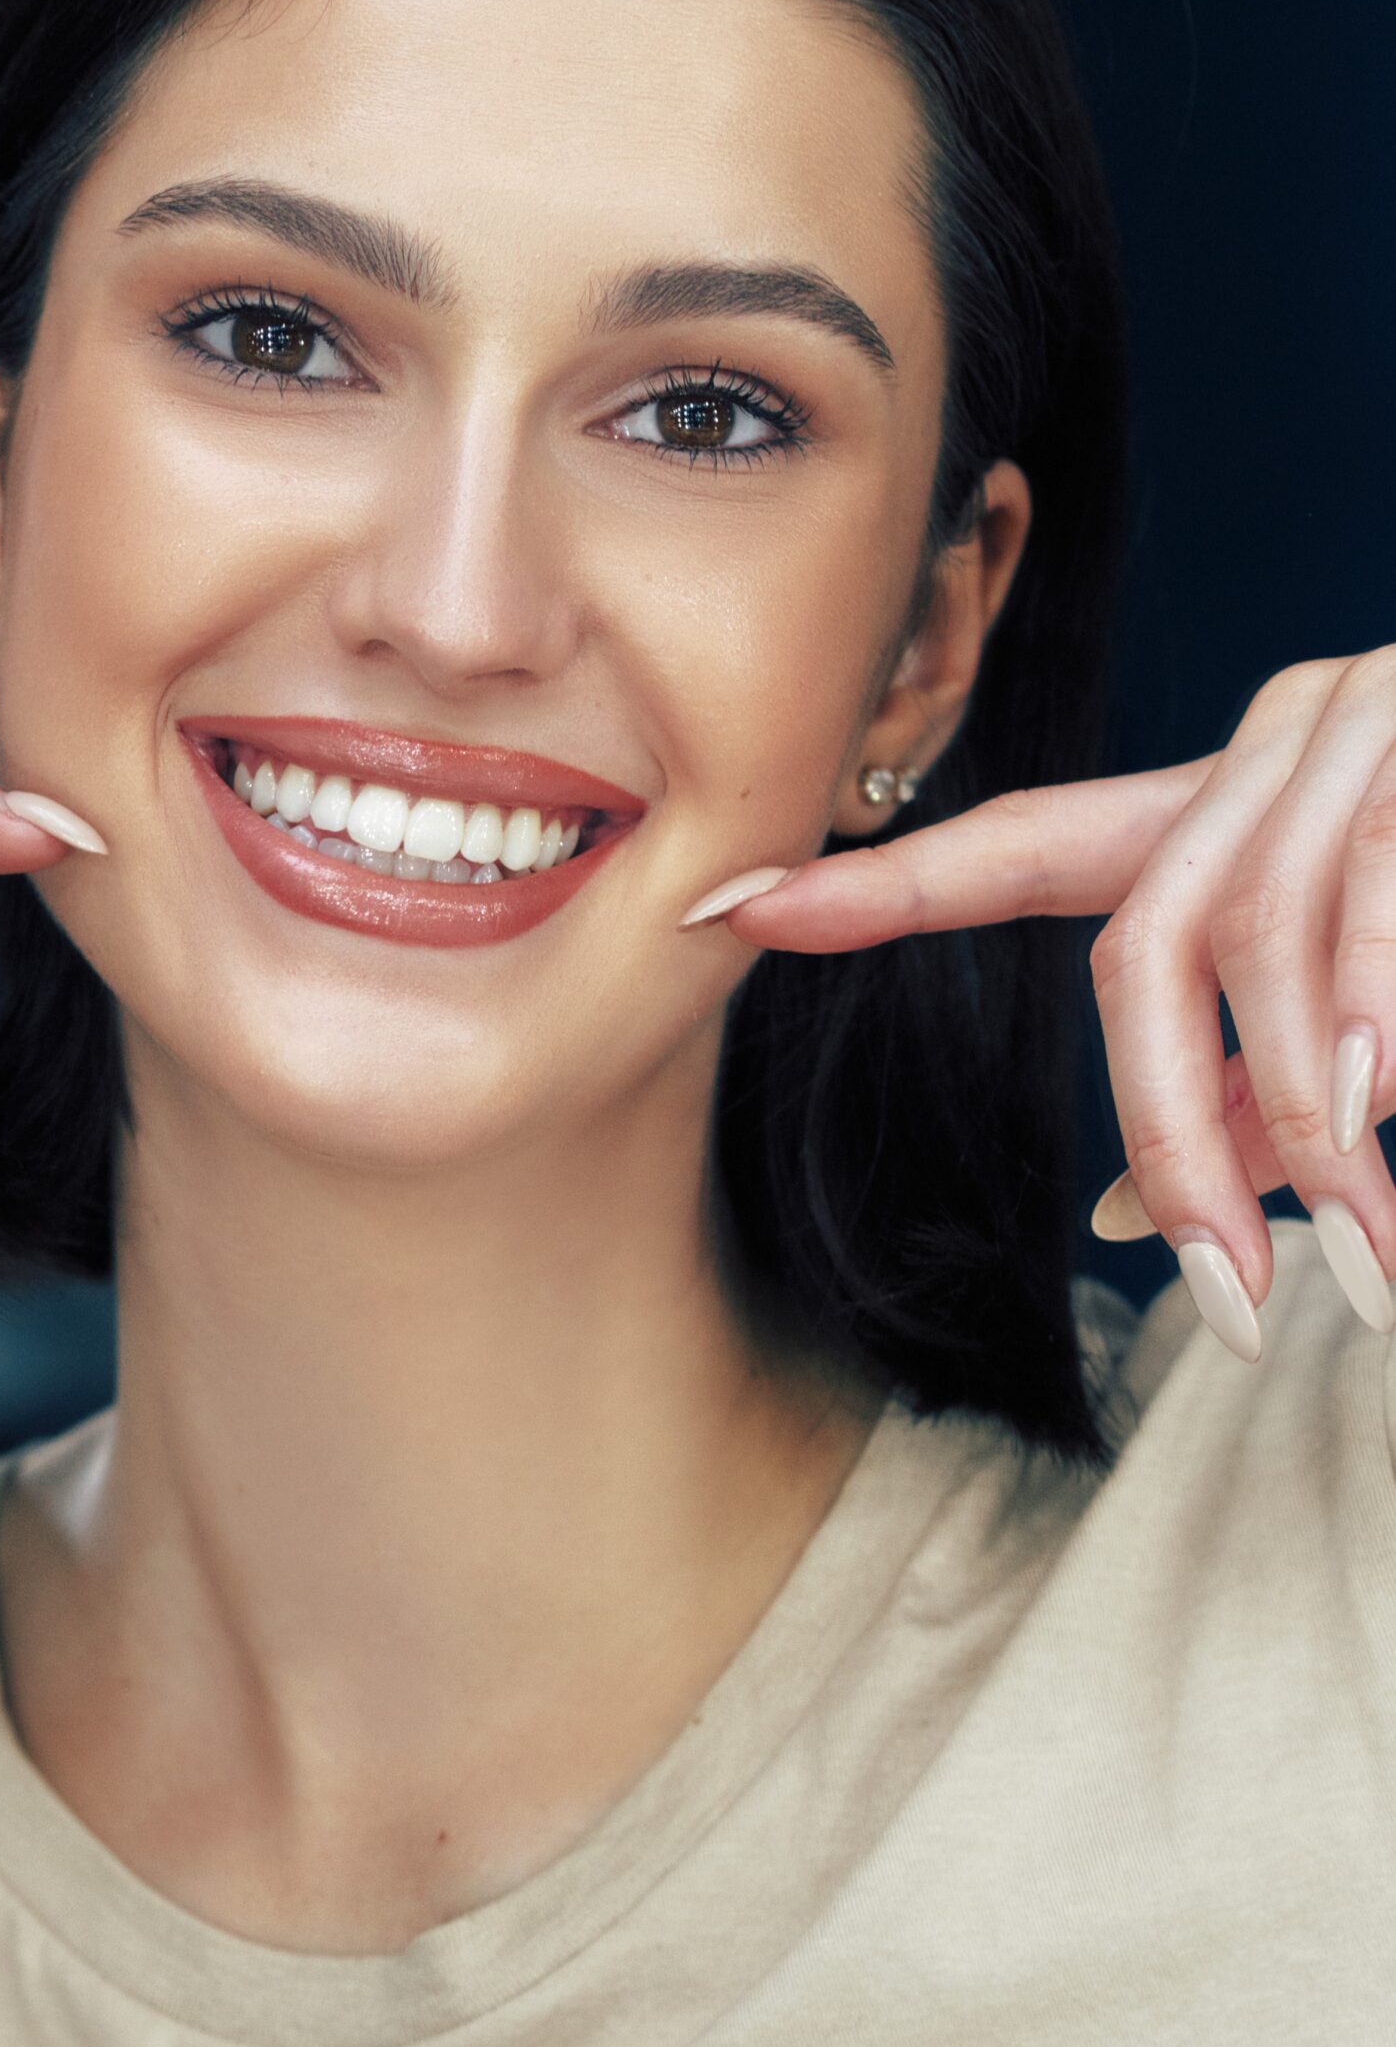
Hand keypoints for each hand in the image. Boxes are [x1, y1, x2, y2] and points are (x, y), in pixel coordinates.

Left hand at [681, 644, 1395, 1360]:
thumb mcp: (1357, 1005)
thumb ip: (1237, 1089)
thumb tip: (1118, 1227)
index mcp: (1226, 802)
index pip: (1016, 851)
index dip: (865, 891)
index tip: (716, 910)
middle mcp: (1274, 750)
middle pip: (1139, 955)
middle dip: (1174, 1139)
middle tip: (1236, 1304)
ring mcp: (1370, 742)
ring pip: (1264, 960)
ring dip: (1309, 1134)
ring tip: (1374, 1262)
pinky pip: (1381, 937)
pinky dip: (1379, 1042)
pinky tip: (1383, 1134)